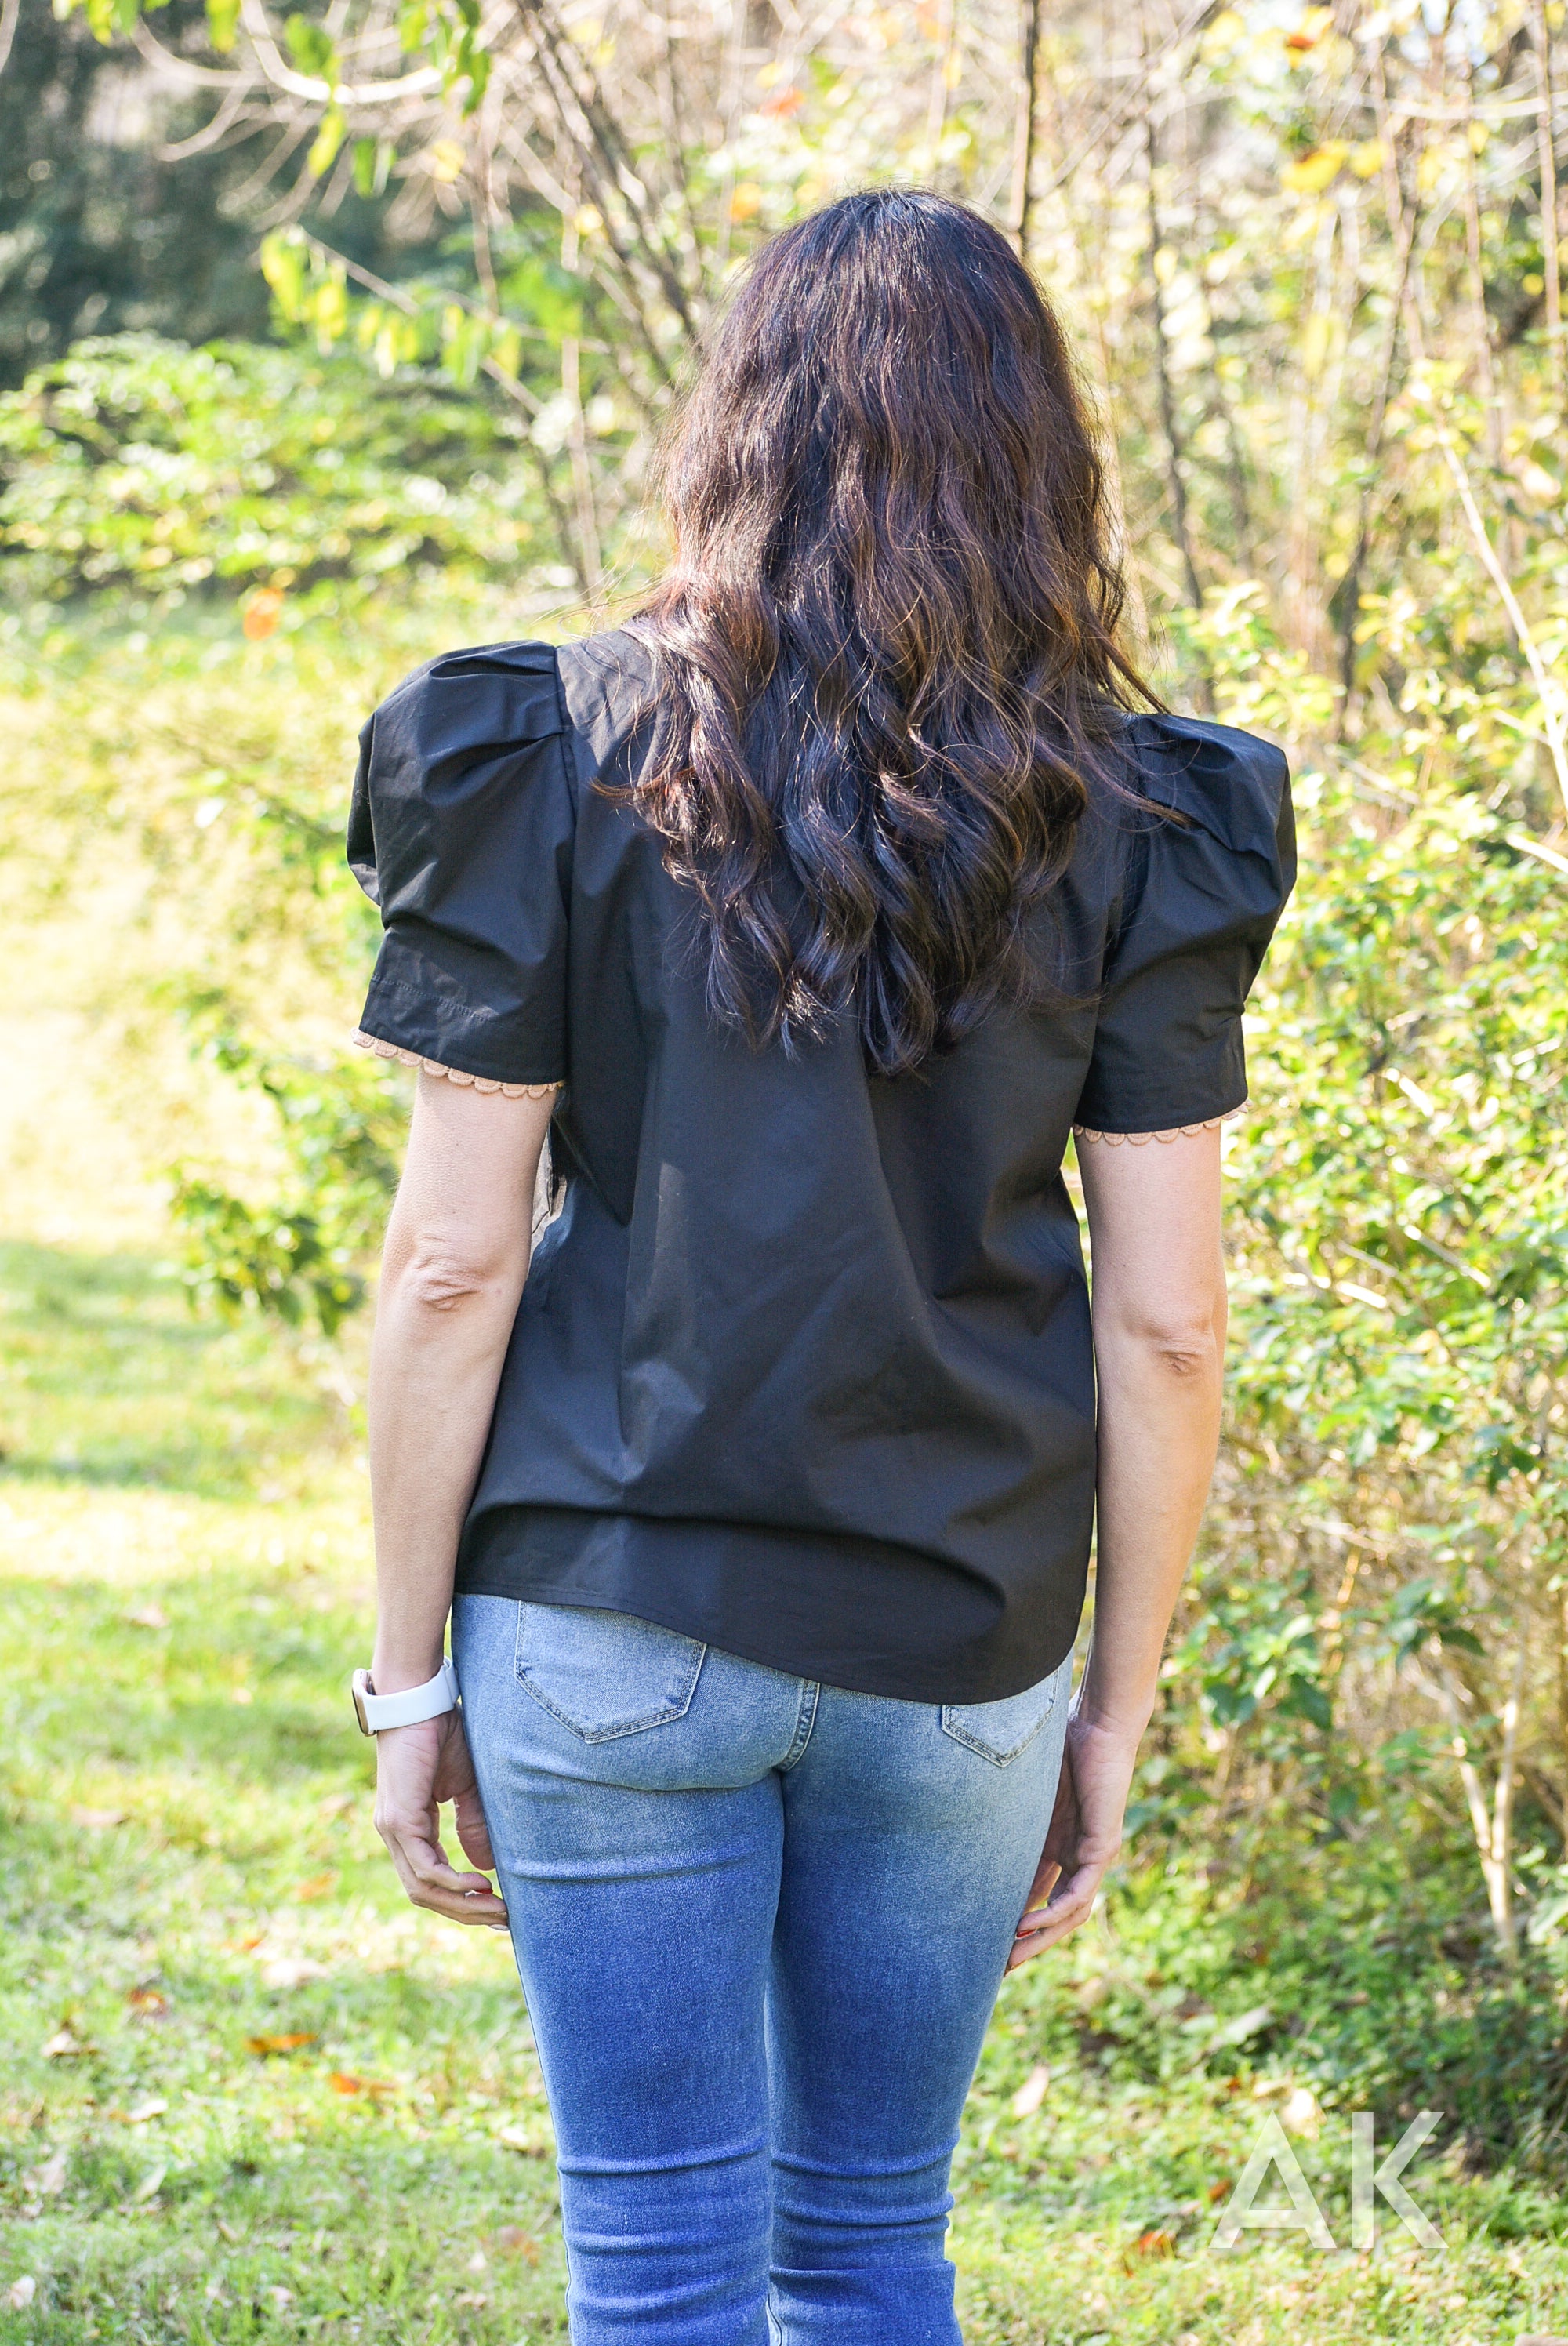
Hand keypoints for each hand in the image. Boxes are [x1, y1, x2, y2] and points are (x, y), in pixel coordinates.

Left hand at [373, 1708, 508, 1928]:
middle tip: (502, 1921)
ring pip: (423, 1888)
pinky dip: (452, 1883)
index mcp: (409, 1827)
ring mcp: (393, 1829)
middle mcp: (396, 1834)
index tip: (497, 1910)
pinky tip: (480, 1887)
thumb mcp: (467, 1785)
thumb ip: (473, 1823)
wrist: (420, 1700)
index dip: (462, 1900)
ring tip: (496, 1910)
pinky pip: (423, 1867)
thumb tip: (485, 1867)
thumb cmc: (443, 1734)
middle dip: (465, 1912)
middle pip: (425, 1893)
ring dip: (461, 1905)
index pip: (430, 1879)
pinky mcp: (399, 1820)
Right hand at [1007, 1709, 1141, 1969]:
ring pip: (1069, 1912)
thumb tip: (952, 1819)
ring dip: (1039, 1938)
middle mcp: (1076, 1854)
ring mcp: (1093, 1853)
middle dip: (1026, 1943)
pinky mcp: (1103, 1846)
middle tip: (996, 1970)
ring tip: (1009, 1957)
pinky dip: (1055, 1913)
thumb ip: (1004, 1813)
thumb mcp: (1022, 1790)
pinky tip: (1029, 1925)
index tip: (983, 1943)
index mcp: (1057, 1842)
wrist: (1098, 1720)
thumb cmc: (1060, 1741)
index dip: (1011, 1919)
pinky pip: (1080, 1892)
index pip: (1034, 1893)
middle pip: (1052, 1913)